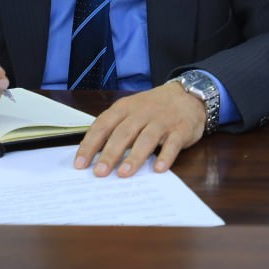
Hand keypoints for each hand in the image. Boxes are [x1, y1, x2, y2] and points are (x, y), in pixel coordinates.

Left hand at [74, 82, 205, 177]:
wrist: (188, 95)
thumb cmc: (154, 107)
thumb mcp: (131, 110)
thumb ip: (115, 127)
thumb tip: (93, 155)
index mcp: (125, 107)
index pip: (103, 125)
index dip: (90, 144)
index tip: (80, 164)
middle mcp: (142, 112)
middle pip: (123, 133)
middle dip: (110, 154)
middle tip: (100, 173)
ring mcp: (162, 120)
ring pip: (146, 139)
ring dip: (134, 157)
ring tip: (124, 174)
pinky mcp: (181, 129)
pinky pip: (173, 144)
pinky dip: (165, 156)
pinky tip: (158, 169)